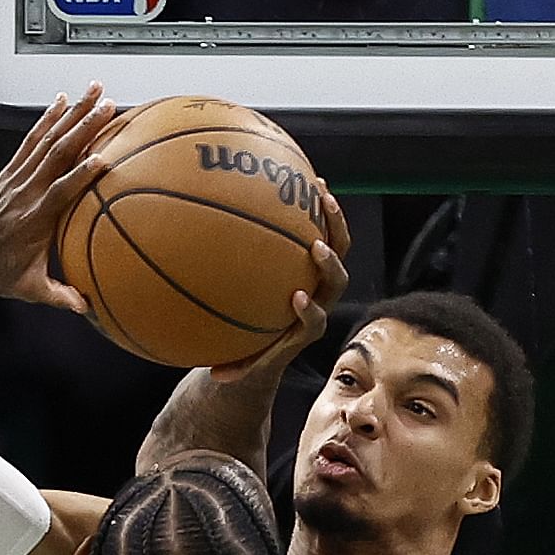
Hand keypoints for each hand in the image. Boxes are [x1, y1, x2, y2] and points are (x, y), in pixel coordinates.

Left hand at [0, 84, 120, 311]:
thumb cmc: (0, 275)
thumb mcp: (31, 291)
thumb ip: (61, 297)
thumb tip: (89, 307)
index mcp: (34, 220)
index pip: (61, 192)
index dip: (81, 175)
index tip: (104, 158)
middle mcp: (25, 193)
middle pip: (57, 153)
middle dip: (84, 126)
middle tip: (109, 103)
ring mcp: (16, 179)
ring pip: (46, 139)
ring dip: (71, 113)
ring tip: (93, 90)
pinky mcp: (9, 172)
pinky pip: (29, 140)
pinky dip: (46, 119)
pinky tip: (61, 101)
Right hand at [207, 179, 350, 382]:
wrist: (281, 335)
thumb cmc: (258, 349)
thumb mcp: (245, 362)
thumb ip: (235, 368)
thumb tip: (213, 377)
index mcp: (307, 326)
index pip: (315, 321)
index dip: (310, 311)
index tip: (297, 298)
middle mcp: (322, 299)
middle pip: (338, 281)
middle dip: (330, 265)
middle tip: (317, 247)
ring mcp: (323, 275)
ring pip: (340, 247)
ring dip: (334, 222)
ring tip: (321, 193)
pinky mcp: (319, 253)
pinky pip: (322, 226)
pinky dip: (316, 206)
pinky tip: (302, 177)